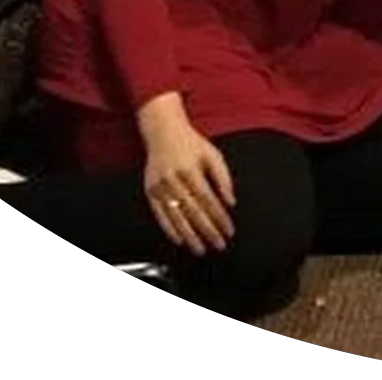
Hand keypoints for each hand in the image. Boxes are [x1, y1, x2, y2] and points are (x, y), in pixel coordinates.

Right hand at [139, 103, 235, 257]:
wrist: (163, 131)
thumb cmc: (191, 143)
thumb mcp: (212, 154)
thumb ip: (223, 178)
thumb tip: (231, 202)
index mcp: (192, 170)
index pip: (209, 201)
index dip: (220, 218)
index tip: (229, 230)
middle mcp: (175, 180)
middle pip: (194, 212)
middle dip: (208, 231)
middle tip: (219, 245)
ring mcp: (160, 187)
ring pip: (177, 217)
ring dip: (190, 236)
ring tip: (201, 249)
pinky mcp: (150, 192)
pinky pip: (160, 215)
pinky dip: (170, 230)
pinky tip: (180, 240)